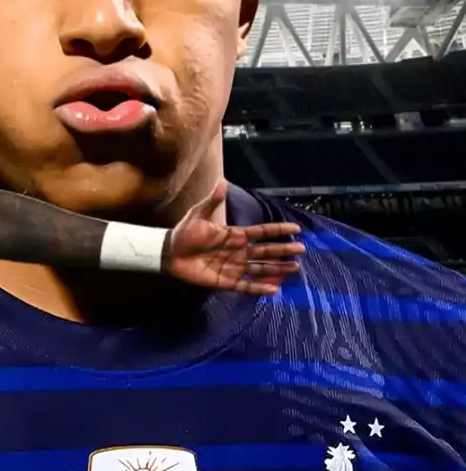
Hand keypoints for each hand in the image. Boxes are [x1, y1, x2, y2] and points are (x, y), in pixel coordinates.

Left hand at [167, 179, 303, 294]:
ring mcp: (233, 267)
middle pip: (265, 251)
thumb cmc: (185, 232)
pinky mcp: (225, 281)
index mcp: (234, 235)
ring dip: (277, 269)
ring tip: (295, 269)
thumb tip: (222, 181)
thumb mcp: (198, 214)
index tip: (296, 229)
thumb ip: (212, 201)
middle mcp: (238, 251)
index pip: (261, 232)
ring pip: (260, 269)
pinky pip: (245, 285)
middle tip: (302, 250)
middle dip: (283, 250)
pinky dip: (259, 287)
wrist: (169, 252)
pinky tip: (274, 289)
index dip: (278, 230)